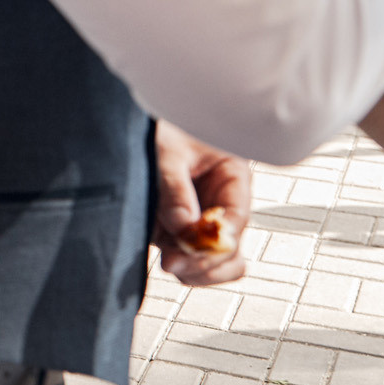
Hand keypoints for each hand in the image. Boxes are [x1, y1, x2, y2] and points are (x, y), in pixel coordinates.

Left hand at [152, 121, 250, 285]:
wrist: (146, 116)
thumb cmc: (165, 126)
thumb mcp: (169, 151)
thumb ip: (175, 188)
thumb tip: (184, 227)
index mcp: (233, 180)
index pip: (236, 221)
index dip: (219, 243)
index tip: (191, 249)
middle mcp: (222, 205)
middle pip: (231, 253)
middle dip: (206, 264)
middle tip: (172, 262)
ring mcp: (201, 220)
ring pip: (211, 263)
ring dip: (191, 268)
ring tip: (167, 260)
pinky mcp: (178, 228)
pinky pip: (186, 257)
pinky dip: (175, 259)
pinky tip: (159, 246)